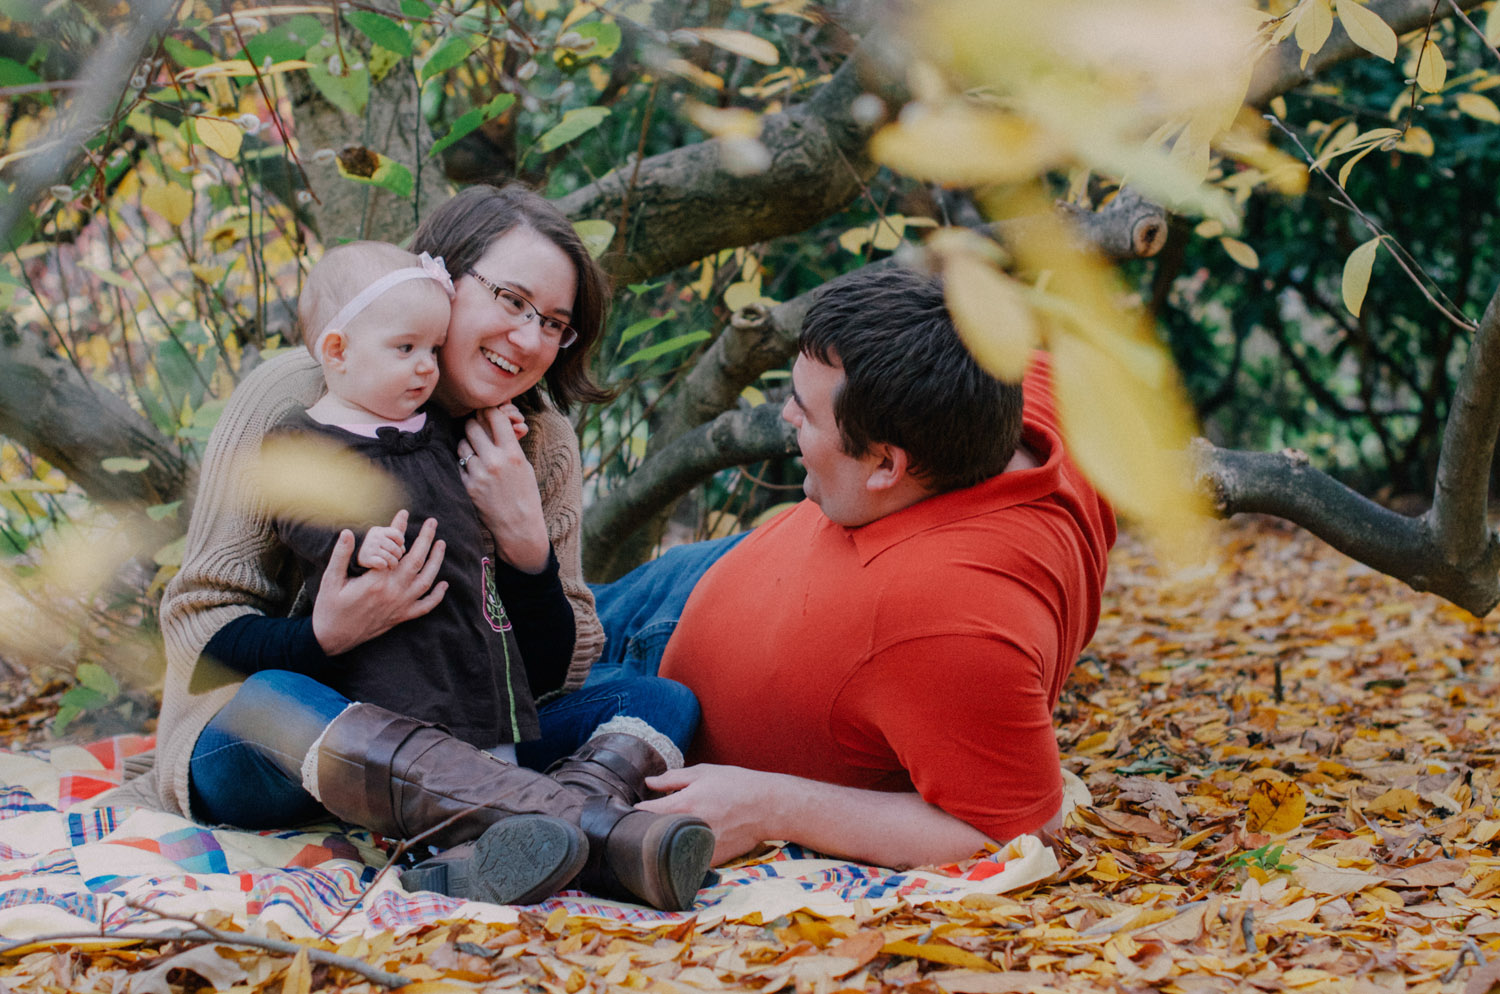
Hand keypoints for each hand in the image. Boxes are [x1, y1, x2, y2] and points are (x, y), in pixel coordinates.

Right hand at [311, 513, 447, 654]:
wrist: (331, 639)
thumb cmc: (329, 608)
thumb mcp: (330, 580)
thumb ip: (340, 556)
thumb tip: (346, 532)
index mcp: (375, 581)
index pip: (393, 549)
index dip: (398, 529)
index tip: (403, 513)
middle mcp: (392, 593)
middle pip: (416, 561)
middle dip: (426, 539)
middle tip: (432, 522)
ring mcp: (399, 606)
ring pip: (426, 581)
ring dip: (436, 561)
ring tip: (441, 544)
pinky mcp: (401, 617)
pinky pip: (425, 607)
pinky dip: (437, 596)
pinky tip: (444, 584)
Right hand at [356, 518, 406, 569]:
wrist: (356, 558)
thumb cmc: (377, 546)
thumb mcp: (386, 536)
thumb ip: (398, 527)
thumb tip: (405, 511)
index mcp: (379, 530)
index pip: (398, 535)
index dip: (400, 542)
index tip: (398, 546)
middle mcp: (374, 537)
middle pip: (396, 548)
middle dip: (398, 555)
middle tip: (395, 557)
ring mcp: (369, 548)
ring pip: (391, 558)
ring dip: (393, 563)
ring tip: (391, 564)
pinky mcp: (366, 559)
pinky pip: (382, 563)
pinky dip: (385, 566)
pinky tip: (383, 566)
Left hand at [457, 404, 548, 573]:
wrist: (518, 526)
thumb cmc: (525, 493)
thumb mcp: (524, 465)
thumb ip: (509, 443)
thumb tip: (495, 420)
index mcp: (513, 453)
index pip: (495, 417)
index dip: (489, 411)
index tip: (488, 412)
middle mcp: (494, 461)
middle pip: (472, 426)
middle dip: (473, 424)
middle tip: (477, 428)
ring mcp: (478, 474)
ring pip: (462, 444)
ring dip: (467, 443)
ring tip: (476, 450)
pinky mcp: (467, 486)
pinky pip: (458, 464)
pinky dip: (464, 462)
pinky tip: (473, 467)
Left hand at [639, 764, 783, 864]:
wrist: (768, 807)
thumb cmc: (736, 785)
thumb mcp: (703, 773)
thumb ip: (672, 778)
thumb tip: (648, 782)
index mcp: (684, 803)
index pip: (645, 813)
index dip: (635, 812)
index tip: (635, 811)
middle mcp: (689, 828)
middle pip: (653, 835)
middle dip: (647, 829)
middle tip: (648, 822)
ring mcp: (700, 846)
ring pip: (670, 850)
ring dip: (665, 843)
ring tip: (668, 834)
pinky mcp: (711, 860)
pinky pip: (689, 859)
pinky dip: (684, 852)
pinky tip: (688, 843)